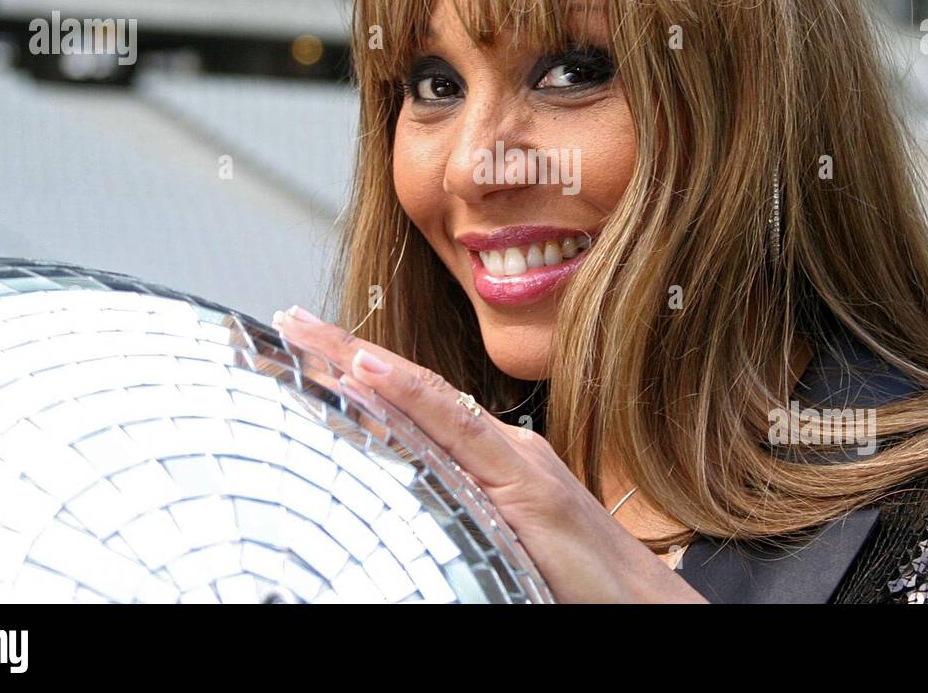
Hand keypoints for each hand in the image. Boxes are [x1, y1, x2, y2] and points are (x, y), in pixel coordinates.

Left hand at [271, 305, 706, 603]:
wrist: (642, 605)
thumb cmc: (573, 578)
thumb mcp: (496, 537)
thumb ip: (453, 511)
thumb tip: (395, 510)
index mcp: (491, 459)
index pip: (412, 405)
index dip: (358, 374)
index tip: (304, 350)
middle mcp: (502, 447)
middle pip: (409, 389)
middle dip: (344, 353)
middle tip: (285, 321)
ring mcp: (516, 461)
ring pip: (426, 397)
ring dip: (362, 361)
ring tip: (308, 334)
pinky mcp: (528, 487)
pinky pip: (459, 432)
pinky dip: (413, 397)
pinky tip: (371, 373)